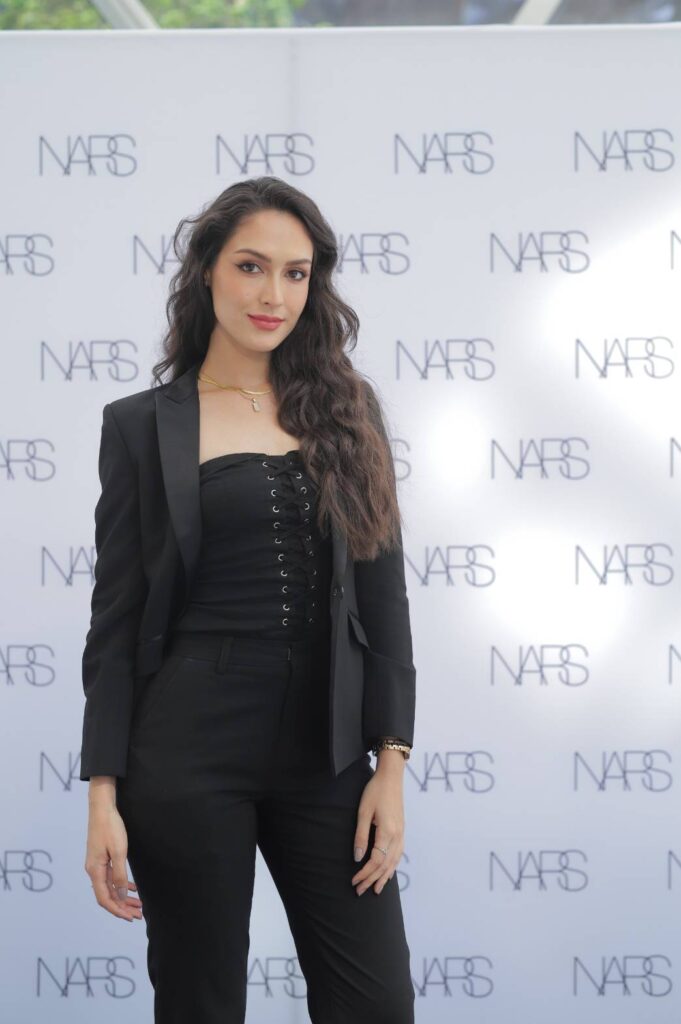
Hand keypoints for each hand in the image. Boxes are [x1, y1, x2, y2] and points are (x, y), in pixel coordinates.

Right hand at [84, 802, 142, 921]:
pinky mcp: (101, 858)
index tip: (130, 917)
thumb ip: (119, 875)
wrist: (102, 808)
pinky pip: (110, 877)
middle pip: (107, 895)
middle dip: (122, 907)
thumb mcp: (119, 851)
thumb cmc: (110, 827)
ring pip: (110, 887)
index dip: (117, 910)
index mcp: (95, 870)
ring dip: (123, 897)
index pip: (104, 898)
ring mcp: (96, 864)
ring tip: (138, 904)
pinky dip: (121, 885)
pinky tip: (132, 888)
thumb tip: (121, 895)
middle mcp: (93, 870)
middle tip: (138, 915)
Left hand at [351, 764, 404, 895]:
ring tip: (375, 890)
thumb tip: (357, 858)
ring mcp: (401, 834)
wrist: (391, 777)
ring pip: (394, 862)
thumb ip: (361, 836)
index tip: (354, 881)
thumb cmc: (375, 791)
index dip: (365, 873)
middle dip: (372, 880)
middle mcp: (397, 836)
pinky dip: (392, 867)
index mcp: (387, 832)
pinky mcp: (401, 831)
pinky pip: (398, 854)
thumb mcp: (363, 812)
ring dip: (384, 877)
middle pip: (385, 865)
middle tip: (359, 891)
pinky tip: (388, 873)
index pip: (376, 860)